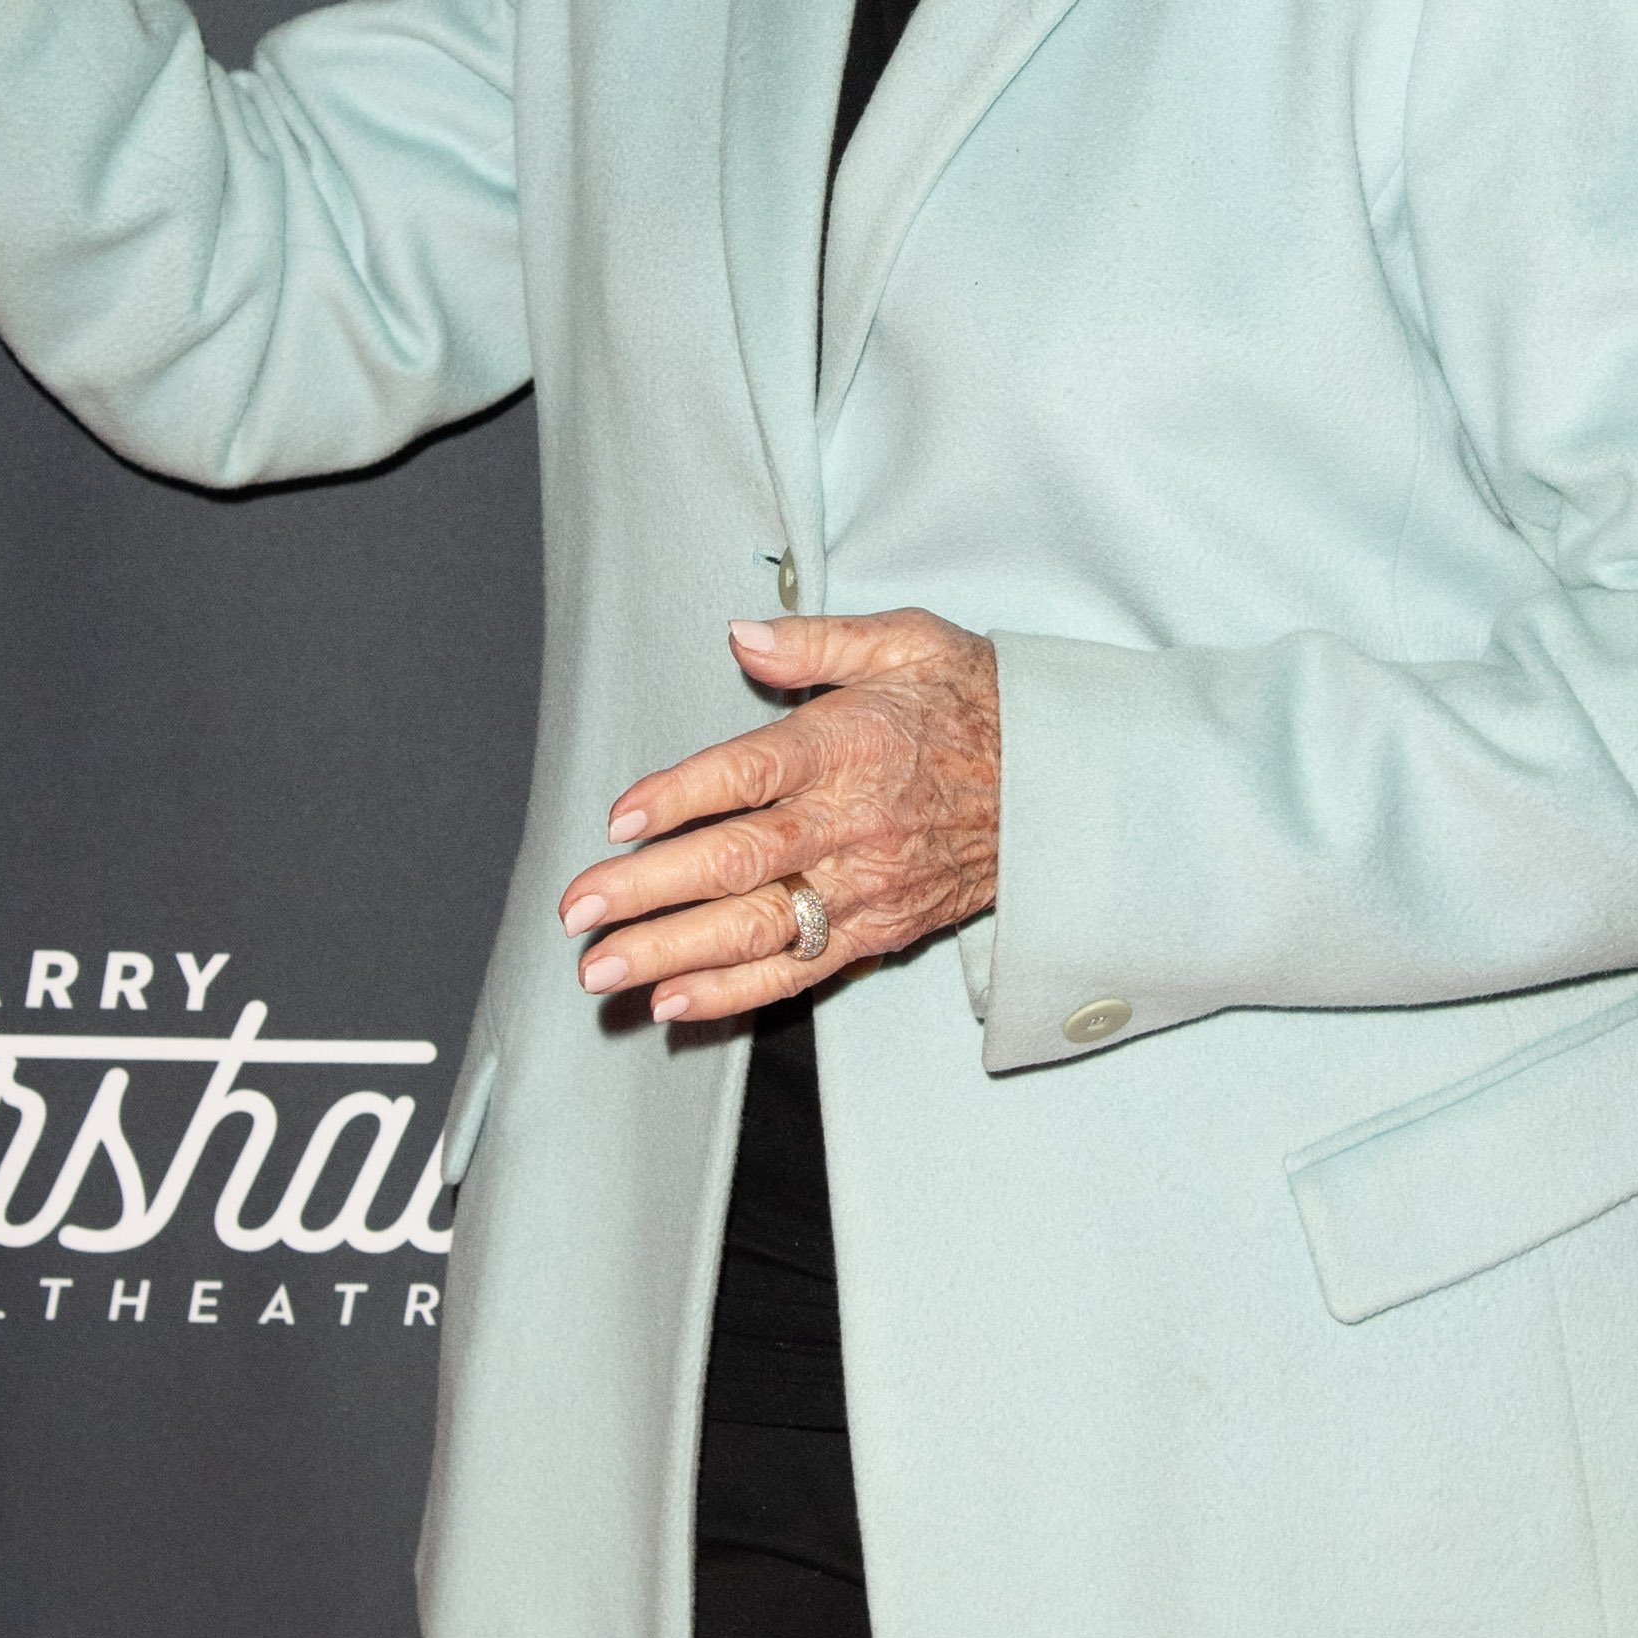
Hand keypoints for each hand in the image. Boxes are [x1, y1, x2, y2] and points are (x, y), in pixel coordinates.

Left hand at [561, 609, 1000, 1027]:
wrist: (1059, 784)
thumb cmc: (974, 704)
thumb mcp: (908, 642)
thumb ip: (818, 641)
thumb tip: (743, 636)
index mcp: (852, 744)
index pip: (751, 773)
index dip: (680, 797)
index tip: (619, 818)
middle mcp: (853, 823)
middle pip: (738, 862)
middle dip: (649, 892)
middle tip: (578, 912)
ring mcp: (865, 887)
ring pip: (758, 929)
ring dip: (673, 953)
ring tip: (602, 972)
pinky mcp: (879, 931)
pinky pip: (797, 970)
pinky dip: (733, 992)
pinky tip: (672, 1001)